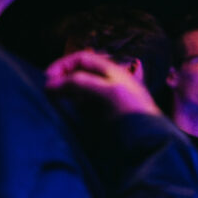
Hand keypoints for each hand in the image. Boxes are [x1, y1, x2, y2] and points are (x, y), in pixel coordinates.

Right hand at [45, 50, 160, 115]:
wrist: (149, 139)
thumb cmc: (133, 111)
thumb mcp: (108, 92)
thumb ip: (80, 83)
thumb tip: (51, 84)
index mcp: (112, 71)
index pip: (81, 58)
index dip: (63, 64)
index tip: (48, 78)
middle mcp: (108, 82)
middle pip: (78, 73)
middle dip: (62, 79)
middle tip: (49, 91)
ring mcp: (105, 98)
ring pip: (79, 89)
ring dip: (65, 92)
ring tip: (55, 101)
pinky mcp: (103, 115)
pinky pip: (82, 105)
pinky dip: (72, 105)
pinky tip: (68, 111)